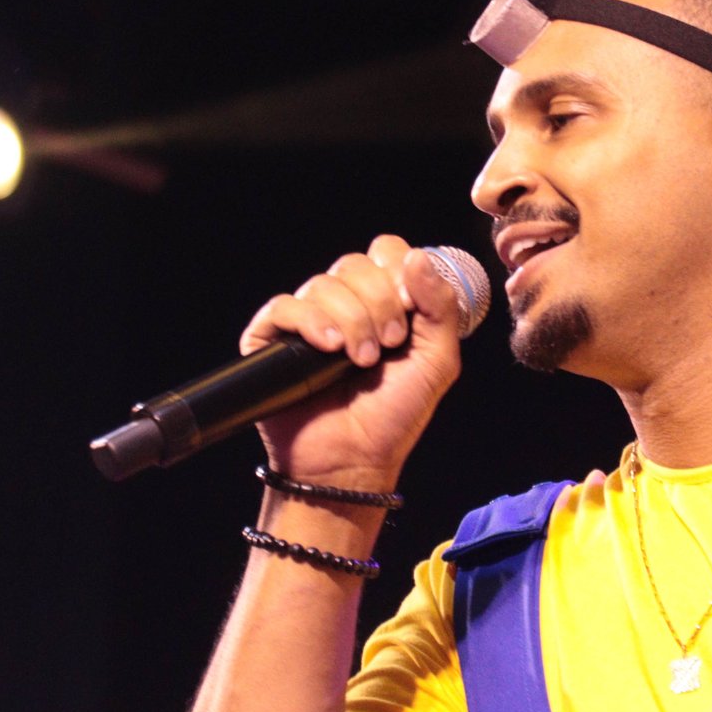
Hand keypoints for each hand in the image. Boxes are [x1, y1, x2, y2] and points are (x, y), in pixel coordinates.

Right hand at [239, 235, 466, 491]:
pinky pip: (284, 306)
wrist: (354, 460)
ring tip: (359, 360)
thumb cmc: (395, 415)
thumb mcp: (437, 359)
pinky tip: (327, 348)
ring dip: (350, 321)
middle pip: (354, 264)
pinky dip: (309, 321)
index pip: (386, 251)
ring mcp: (307, 321)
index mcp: (383, 301)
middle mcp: (344, 305)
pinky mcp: (272, 340)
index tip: (409, 311)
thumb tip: (417, 257)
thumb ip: (440, 305)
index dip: (398, 272)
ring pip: (322, 284)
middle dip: (377, 303)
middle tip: (387, 345)